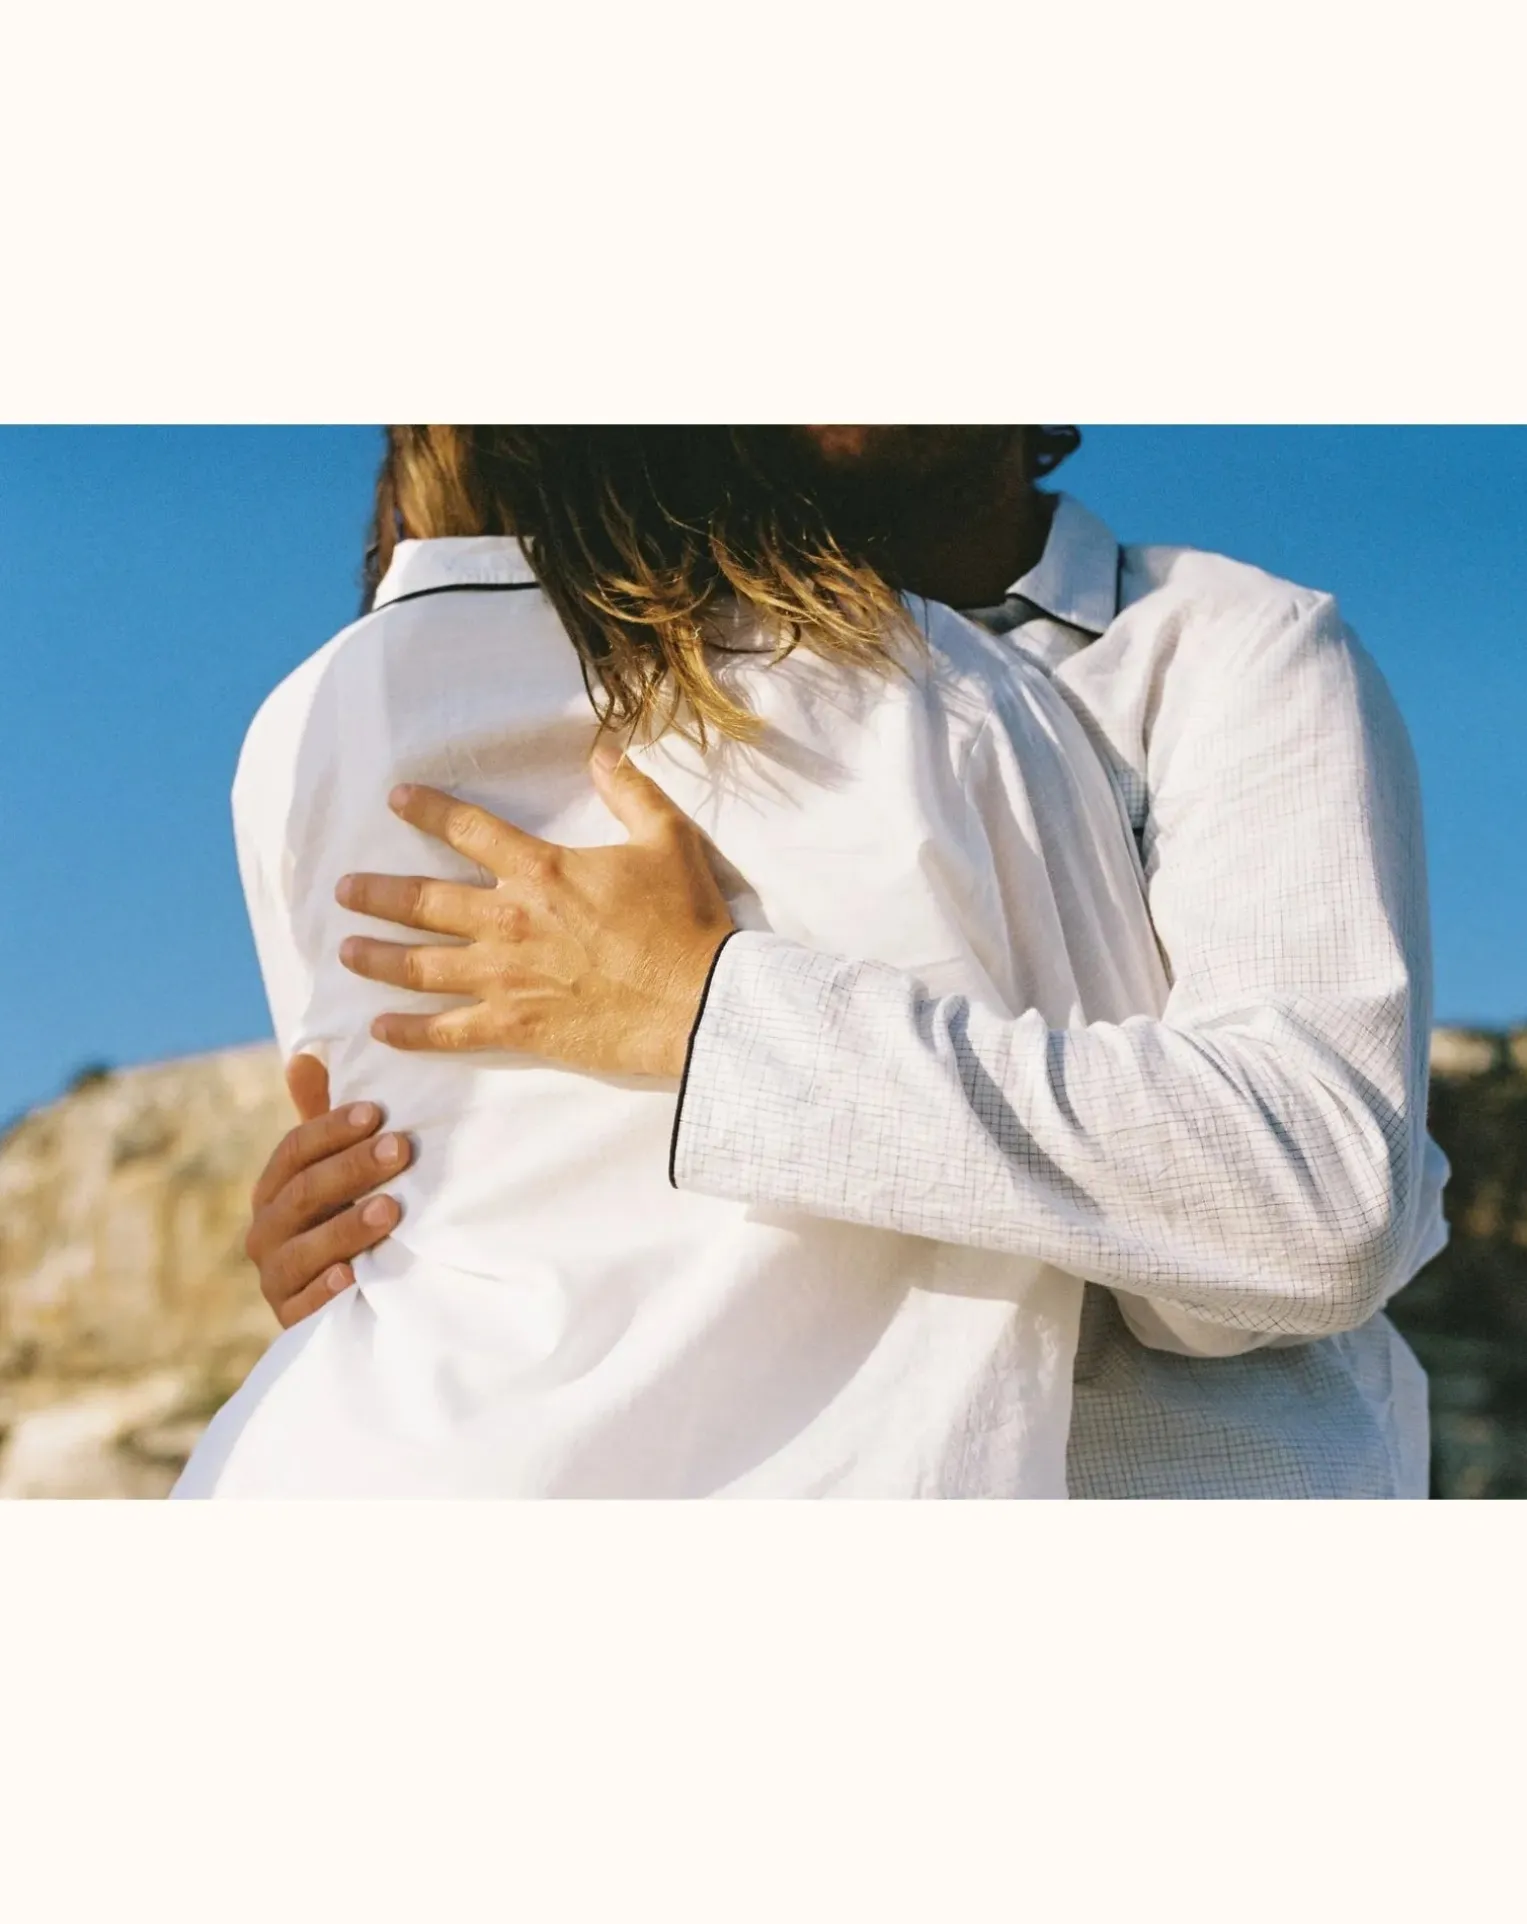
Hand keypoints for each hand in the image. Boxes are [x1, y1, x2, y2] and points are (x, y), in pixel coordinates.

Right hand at [245, 1053, 412, 1327]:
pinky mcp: (291, 1320)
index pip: (294, 1150)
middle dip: (352, 1168)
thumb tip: (305, 1055)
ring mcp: (276, 1276)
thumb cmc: (344, 1218)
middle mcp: (266, 1229)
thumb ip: (322, 1121)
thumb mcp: (337, 1170)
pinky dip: (327, 1290)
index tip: (376, 1111)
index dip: (332, 1129)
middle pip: (303, 1193)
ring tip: (391, 1210)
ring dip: (346, 1228)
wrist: (344, 1304)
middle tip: (400, 1149)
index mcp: (275, 1188)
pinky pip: (304, 1306)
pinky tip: (353, 1276)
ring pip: (303, 1248)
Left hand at [335, 745, 736, 1078]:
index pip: (467, 830)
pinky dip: (409, 1031)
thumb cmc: (686, 921)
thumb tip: (602, 751)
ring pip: (421, 965)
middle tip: (343, 889)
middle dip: (376, 893)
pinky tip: (379, 1028)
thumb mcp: (668, 840)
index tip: (396, 799)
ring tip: (345, 950)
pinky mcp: (516, 1026)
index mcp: (541, 870)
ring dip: (377, 957)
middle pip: (423, 901)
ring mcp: (506, 977)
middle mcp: (509, 920)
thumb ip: (630, 792)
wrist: (698, 1001)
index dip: (427, 810)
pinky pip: (447, 1030)